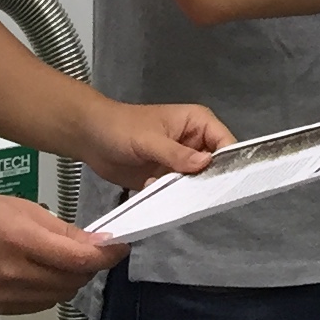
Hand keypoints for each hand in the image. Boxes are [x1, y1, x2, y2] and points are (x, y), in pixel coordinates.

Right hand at [0, 193, 123, 314]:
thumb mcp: (22, 209)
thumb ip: (62, 230)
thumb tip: (98, 244)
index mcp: (22, 241)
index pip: (79, 258)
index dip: (107, 255)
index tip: (120, 247)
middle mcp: (15, 274)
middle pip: (74, 281)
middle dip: (89, 266)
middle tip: (89, 250)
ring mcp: (6, 296)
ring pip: (60, 296)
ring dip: (71, 280)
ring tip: (62, 260)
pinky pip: (40, 305)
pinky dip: (50, 291)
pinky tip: (40, 274)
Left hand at [78, 97, 233, 191]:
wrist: (90, 139)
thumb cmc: (121, 128)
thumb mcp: (149, 139)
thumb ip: (177, 154)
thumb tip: (206, 164)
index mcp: (198, 122)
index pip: (225, 142)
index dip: (229, 161)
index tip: (226, 183)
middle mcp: (195, 143)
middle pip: (215, 166)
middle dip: (206, 181)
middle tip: (197, 196)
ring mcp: (181, 162)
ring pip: (197, 182)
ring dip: (185, 191)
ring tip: (168, 191)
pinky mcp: (167, 178)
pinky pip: (178, 192)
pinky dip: (170, 197)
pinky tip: (152, 190)